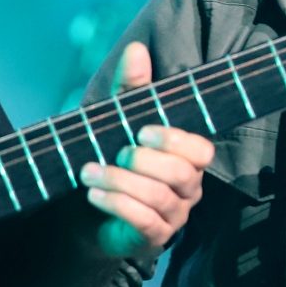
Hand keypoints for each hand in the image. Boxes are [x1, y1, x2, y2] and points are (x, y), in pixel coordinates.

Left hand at [81, 42, 215, 256]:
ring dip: (121, 182)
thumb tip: (136, 49)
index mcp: (186, 159)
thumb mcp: (118, 121)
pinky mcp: (153, 237)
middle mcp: (187, 188)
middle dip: (144, 162)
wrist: (85, 212)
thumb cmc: (111, 160)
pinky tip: (93, 193)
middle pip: (182, 174)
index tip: (141, 131)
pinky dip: (117, 204)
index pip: (200, 150)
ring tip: (89, 172)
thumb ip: (131, 88)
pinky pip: (145, 222)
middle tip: (115, 153)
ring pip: (160, 198)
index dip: (174, 140)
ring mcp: (173, 215)